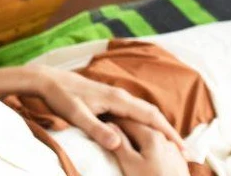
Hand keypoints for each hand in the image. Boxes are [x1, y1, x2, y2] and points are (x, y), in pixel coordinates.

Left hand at [34, 68, 184, 153]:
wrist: (47, 80)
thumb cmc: (60, 97)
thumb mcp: (76, 115)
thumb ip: (96, 129)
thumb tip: (117, 143)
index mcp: (117, 99)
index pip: (150, 116)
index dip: (167, 132)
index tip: (182, 147)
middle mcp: (120, 95)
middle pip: (152, 113)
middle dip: (168, 130)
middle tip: (183, 150)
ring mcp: (115, 95)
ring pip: (144, 111)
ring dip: (158, 126)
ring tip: (169, 143)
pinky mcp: (109, 98)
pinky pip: (134, 110)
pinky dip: (146, 121)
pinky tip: (145, 131)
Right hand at [111, 119, 190, 175]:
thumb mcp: (129, 163)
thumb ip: (119, 143)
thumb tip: (110, 125)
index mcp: (152, 135)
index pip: (128, 121)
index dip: (113, 122)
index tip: (101, 124)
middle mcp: (166, 139)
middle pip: (141, 129)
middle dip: (126, 131)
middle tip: (111, 135)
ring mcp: (175, 151)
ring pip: (151, 140)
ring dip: (138, 141)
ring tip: (126, 148)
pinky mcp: (179, 162)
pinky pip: (160, 150)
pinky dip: (149, 150)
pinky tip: (144, 157)